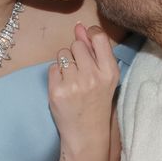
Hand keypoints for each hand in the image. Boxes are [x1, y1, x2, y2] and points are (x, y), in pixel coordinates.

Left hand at [48, 23, 119, 153]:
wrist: (87, 134)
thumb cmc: (97, 102)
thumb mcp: (104, 77)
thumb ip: (94, 51)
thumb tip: (80, 26)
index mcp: (109, 71)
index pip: (98, 37)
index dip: (89, 35)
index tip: (87, 41)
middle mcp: (93, 76)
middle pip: (76, 44)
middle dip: (76, 54)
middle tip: (80, 71)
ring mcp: (74, 84)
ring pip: (62, 54)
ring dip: (65, 63)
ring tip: (72, 80)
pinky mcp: (57, 91)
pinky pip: (52, 68)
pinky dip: (56, 76)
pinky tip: (64, 88)